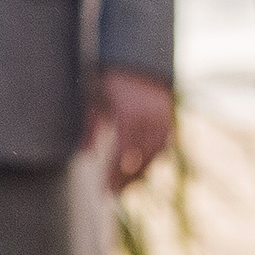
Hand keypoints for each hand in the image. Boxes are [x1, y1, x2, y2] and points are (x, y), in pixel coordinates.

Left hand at [95, 68, 175, 190]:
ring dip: (140, 174)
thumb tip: (84, 155)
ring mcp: (164, 120)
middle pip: (141, 159)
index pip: (122, 154)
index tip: (103, 190)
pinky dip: (151, 161)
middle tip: (112, 195)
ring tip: (125, 187)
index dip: (113, 175)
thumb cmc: (109, 79)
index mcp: (130, 114)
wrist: (138, 59)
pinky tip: (139, 171)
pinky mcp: (170, 120)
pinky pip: (163, 147)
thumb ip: (90, 127)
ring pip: (155, 156)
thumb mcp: (94, 99)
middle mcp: (151, 119)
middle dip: (127, 180)